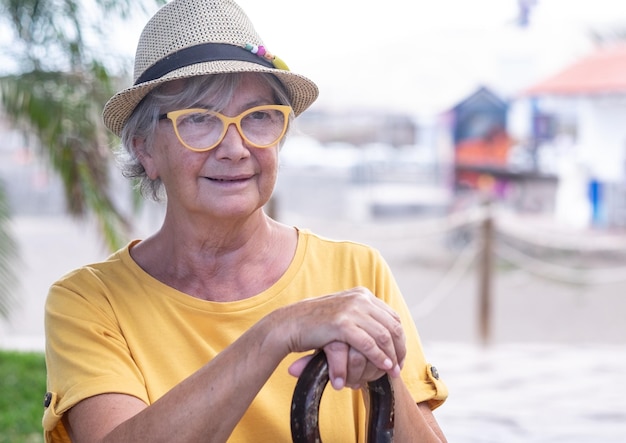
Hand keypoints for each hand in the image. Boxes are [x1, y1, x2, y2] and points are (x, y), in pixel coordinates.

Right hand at [280, 287, 405, 386]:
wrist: (289, 323)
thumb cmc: (314, 323)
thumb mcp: (342, 314)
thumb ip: (360, 316)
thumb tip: (380, 328)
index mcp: (361, 294)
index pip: (392, 316)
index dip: (399, 338)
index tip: (399, 354)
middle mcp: (359, 298)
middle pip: (392, 325)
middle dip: (399, 348)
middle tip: (399, 366)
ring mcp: (350, 309)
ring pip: (383, 335)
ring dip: (392, 355)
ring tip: (393, 371)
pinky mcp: (341, 323)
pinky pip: (368, 344)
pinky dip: (379, 358)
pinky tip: (383, 367)